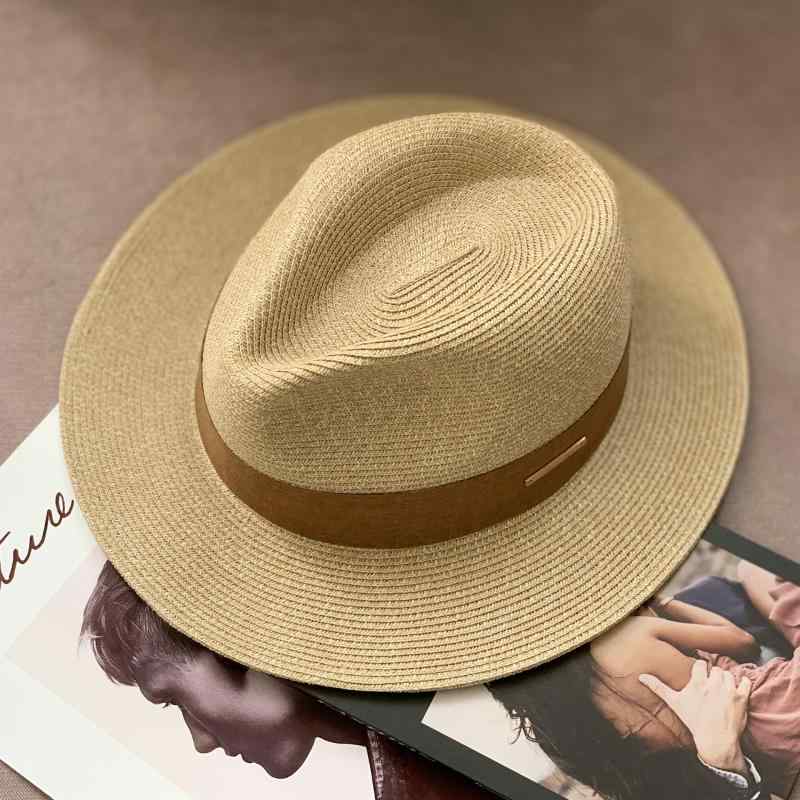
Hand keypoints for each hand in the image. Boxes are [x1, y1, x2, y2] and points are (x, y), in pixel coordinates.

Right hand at [639, 659, 750, 774]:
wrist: (715, 740)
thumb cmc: (694, 721)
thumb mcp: (674, 703)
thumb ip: (658, 687)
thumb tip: (641, 676)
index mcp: (697, 683)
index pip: (701, 663)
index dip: (701, 669)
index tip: (701, 676)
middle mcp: (713, 685)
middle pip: (716, 669)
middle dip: (714, 677)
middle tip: (712, 687)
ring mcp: (729, 691)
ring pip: (729, 674)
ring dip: (726, 680)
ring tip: (722, 691)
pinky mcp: (742, 698)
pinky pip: (745, 681)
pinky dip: (742, 683)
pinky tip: (736, 690)